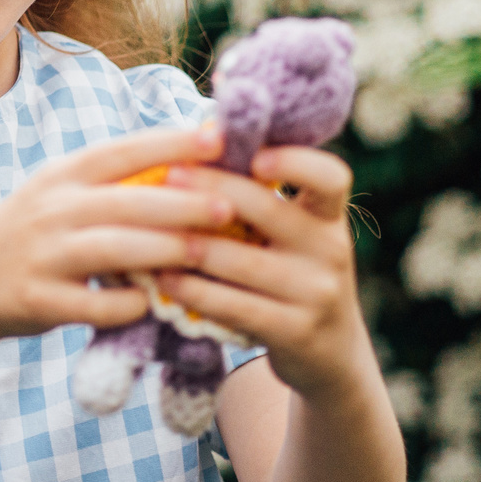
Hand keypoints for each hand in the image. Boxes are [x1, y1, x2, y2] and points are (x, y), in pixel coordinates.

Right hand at [0, 122, 234, 343]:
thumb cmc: (37, 231)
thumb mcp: (63, 192)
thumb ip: (115, 181)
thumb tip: (194, 161)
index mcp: (64, 175)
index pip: (123, 152)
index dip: (171, 144)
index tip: (217, 138)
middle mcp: (52, 209)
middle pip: (125, 202)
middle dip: (181, 203)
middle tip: (228, 207)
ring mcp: (43, 254)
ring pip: (111, 249)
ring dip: (161, 250)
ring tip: (204, 252)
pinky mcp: (38, 298)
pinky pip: (91, 303)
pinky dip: (125, 304)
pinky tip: (150, 303)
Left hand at [151, 145, 369, 402]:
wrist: (328, 351)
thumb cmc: (289, 272)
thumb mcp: (291, 233)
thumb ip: (258, 193)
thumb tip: (204, 129)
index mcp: (328, 216)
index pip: (331, 177)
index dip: (296, 161)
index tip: (254, 156)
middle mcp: (331, 250)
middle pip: (268, 210)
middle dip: (212, 189)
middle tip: (168, 175)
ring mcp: (316, 293)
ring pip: (244, 261)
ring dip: (191, 243)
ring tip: (149, 229)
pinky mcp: (295, 332)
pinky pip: (236, 305)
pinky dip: (195, 290)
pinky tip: (163, 279)